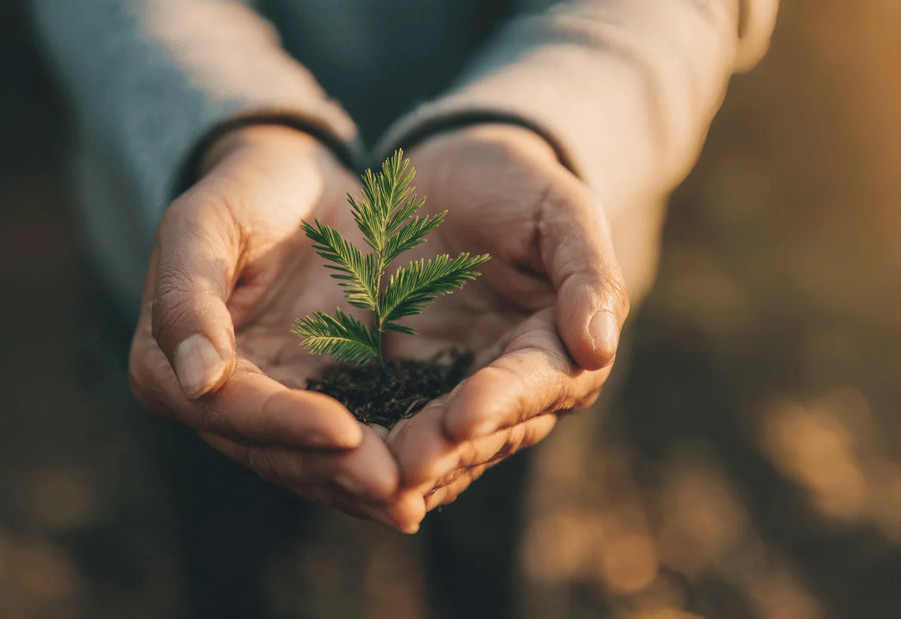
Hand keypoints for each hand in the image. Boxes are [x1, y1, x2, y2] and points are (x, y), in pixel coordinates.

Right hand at [128, 125, 423, 530]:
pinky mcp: (325, 398)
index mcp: (169, 367)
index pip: (229, 409)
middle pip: (275, 451)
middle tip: (395, 488)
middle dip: (334, 471)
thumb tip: (194, 380)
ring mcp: (273, 405)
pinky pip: (354, 440)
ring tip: (417, 495)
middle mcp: (217, 402)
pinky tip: (432, 475)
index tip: (344, 431)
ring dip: (364, 482)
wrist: (296, 182)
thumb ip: (187, 297)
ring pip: (316, 461)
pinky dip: (388, 458)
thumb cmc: (243, 191)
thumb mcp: (202, 224)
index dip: (285, 424)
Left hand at [383, 124, 630, 510]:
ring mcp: (451, 394)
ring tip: (368, 475)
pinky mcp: (399, 388)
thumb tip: (599, 347)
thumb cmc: (514, 185)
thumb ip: (586, 271)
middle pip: (483, 433)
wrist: (447, 177)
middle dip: (444, 449)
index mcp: (557, 349)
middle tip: (406, 466)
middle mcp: (509, 389)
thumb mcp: (559, 209)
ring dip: (402, 463)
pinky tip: (332, 460)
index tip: (465, 415)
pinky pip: (385, 426)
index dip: (502, 401)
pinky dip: (365, 447)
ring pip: (434, 445)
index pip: (535, 385)